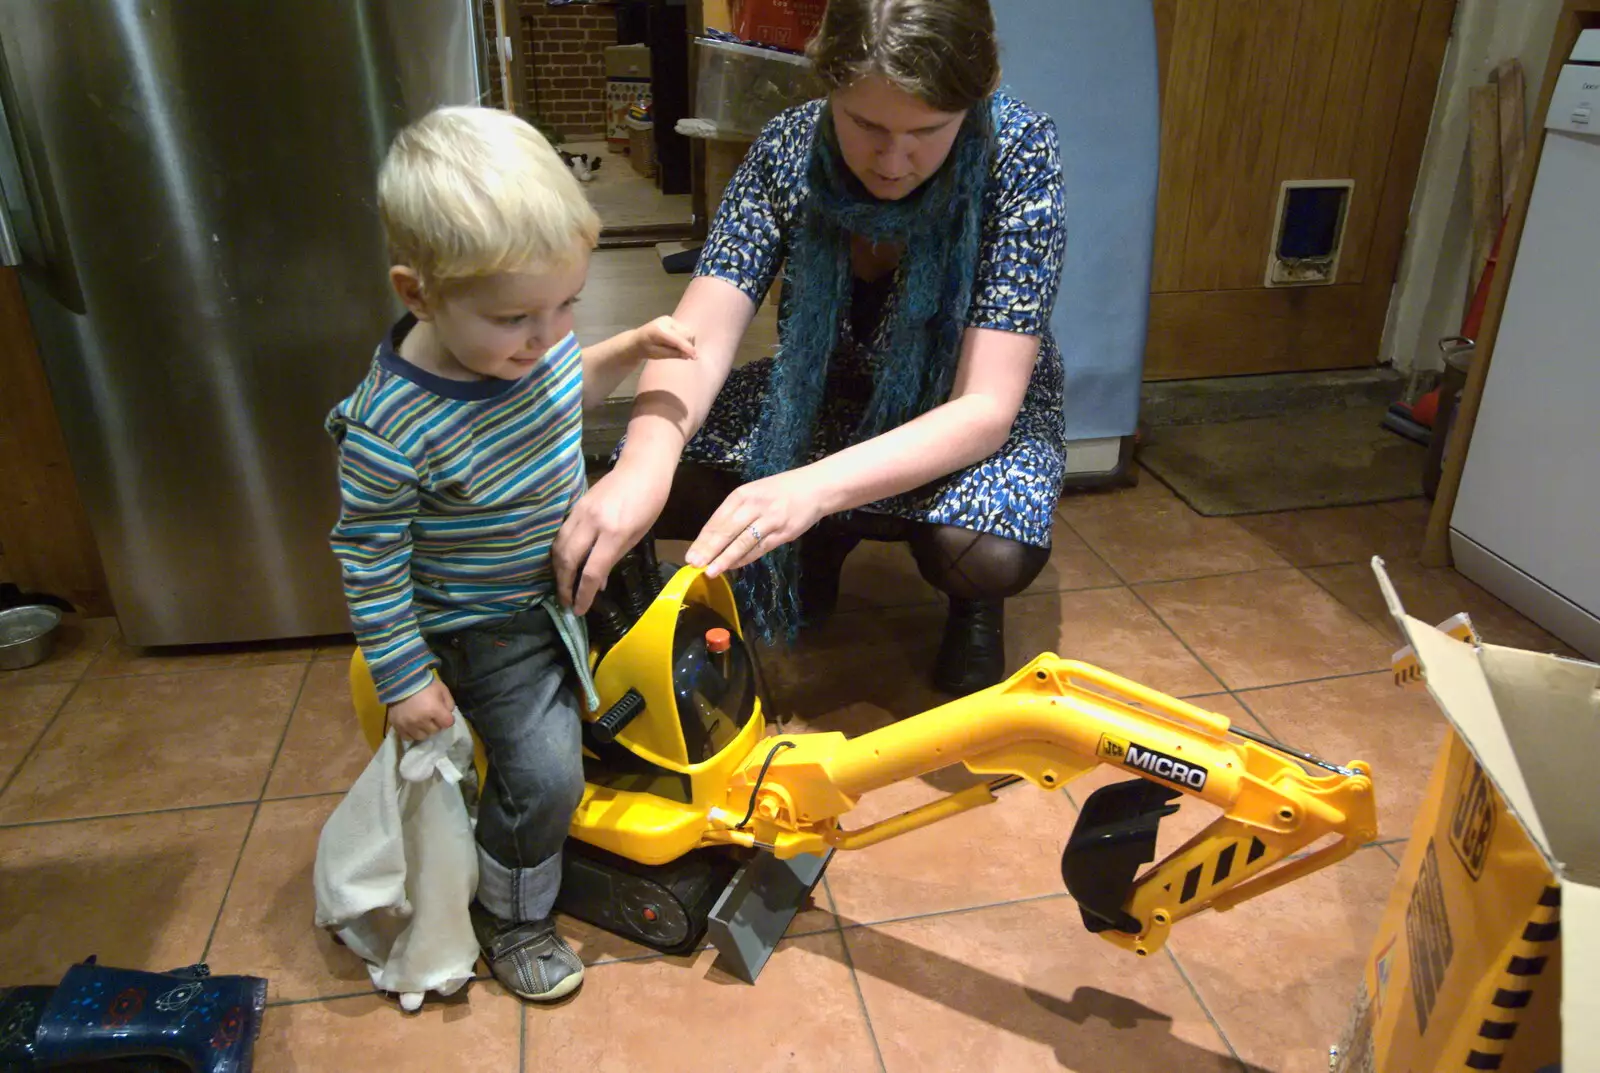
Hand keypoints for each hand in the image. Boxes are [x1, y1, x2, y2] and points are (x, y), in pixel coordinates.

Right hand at [388, 677, 455, 741]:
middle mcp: (421, 720)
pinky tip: (412, 726)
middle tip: (432, 717)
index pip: (447, 723)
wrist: (401, 681)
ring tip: (422, 723)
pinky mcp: (397, 726)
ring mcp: (408, 725)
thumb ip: (449, 703)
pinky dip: (411, 733)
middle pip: (435, 731)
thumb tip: (448, 714)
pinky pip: (407, 737)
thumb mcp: (442, 689)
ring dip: (424, 730)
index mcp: (434, 710)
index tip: (444, 715)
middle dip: (436, 724)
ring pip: (422, 736)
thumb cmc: (424, 684)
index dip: (448, 719)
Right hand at [554, 460, 672, 614]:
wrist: (642, 467)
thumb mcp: (637, 535)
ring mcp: (580, 512)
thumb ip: (614, 559)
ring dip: (558, 571)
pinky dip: (559, 553)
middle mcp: (592, 522)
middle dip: (564, 585)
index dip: (583, 594)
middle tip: (566, 602)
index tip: (579, 610)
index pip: (592, 571)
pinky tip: (563, 564)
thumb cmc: (649, 503)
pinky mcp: (575, 506)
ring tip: (563, 587)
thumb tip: (597, 584)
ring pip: (559, 547)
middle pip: (568, 560)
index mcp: (614, 532)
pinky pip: (561, 534)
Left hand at [632, 316, 696, 362]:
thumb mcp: (658, 355)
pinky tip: (677, 344)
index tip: (695, 357)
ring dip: (687, 342)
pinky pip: (684, 330)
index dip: (687, 348)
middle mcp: (666, 321)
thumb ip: (674, 354)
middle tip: (686, 356)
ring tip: (680, 350)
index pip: (677, 339)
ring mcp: (670, 319)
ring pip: (687, 331)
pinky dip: (684, 338)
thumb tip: (689, 356)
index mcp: (659, 330)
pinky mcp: (672, 320)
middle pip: (686, 334)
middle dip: (689, 345)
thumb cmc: (646, 349)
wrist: (637, 339)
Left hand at [687, 470, 827, 577]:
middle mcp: (754, 506)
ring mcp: (769, 520)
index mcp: (742, 494)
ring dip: (725, 558)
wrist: (816, 488)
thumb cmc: (781, 490)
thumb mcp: (754, 492)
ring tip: (711, 571)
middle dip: (709, 550)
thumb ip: (736, 512)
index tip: (690, 555)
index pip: (717, 520)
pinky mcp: (783, 533)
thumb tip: (714, 537)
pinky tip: (733, 566)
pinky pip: (760, 548)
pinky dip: (745, 558)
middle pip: (727, 531)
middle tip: (694, 565)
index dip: (703, 539)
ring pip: (742, 542)